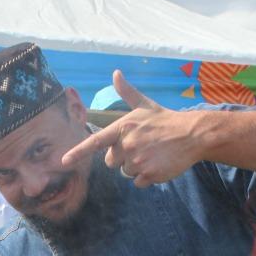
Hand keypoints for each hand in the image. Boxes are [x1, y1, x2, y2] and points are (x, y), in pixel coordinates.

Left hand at [61, 70, 206, 187]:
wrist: (191, 134)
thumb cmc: (165, 120)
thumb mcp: (144, 104)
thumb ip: (127, 92)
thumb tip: (116, 73)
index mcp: (123, 128)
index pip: (95, 142)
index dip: (78, 152)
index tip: (64, 161)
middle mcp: (128, 145)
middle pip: (111, 161)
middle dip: (122, 157)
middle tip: (141, 147)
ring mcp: (138, 161)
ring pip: (125, 172)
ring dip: (136, 166)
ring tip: (152, 153)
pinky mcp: (149, 175)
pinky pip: (138, 182)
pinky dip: (147, 177)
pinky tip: (158, 163)